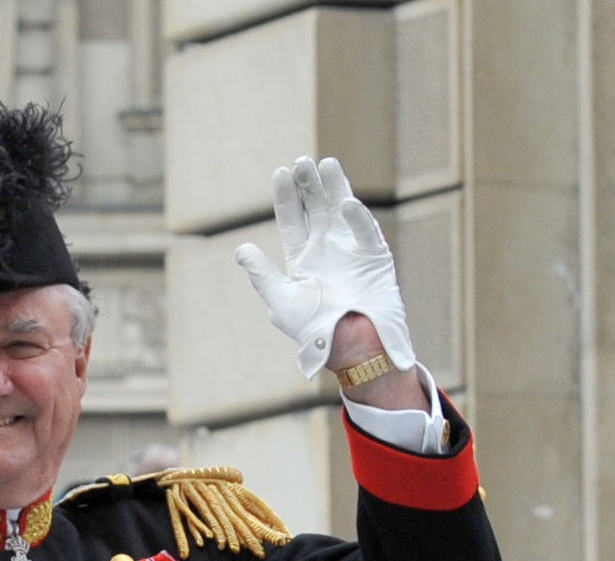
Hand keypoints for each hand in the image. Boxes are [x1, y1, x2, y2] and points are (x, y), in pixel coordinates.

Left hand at [236, 155, 416, 381]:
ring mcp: (350, 249)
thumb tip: (240, 249)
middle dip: (309, 185)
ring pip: (341, 210)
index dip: (287, 197)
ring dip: (334, 187)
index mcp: (302, 257)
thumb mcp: (280, 301)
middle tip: (302, 162)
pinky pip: (364, 232)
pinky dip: (356, 217)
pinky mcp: (374, 256)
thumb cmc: (312, 328)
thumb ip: (262, 274)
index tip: (280, 172)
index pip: (292, 220)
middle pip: (316, 208)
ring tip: (326, 164)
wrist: (348, 345)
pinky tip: (346, 203)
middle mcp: (325, 248)